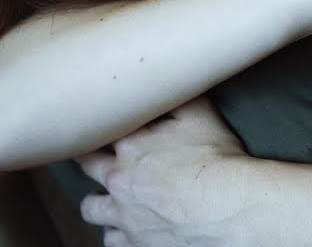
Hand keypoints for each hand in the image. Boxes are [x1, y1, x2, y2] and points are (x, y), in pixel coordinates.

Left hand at [76, 97, 249, 246]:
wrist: (224, 205)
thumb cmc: (214, 158)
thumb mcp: (201, 114)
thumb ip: (180, 97)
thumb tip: (169, 80)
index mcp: (131, 145)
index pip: (103, 129)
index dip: (104, 125)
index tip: (103, 122)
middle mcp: (119, 179)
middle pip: (87, 166)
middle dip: (87, 158)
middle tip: (90, 154)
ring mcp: (124, 213)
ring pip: (91, 207)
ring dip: (97, 200)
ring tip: (107, 196)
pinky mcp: (135, 241)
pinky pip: (110, 239)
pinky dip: (115, 231)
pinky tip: (123, 226)